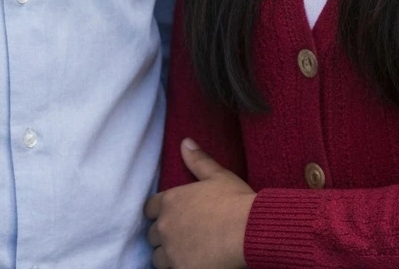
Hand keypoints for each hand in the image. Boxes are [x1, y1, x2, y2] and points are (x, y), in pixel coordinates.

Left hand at [144, 139, 254, 268]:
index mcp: (170, 200)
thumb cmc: (235, 200)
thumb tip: (185, 142)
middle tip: (182, 237)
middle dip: (164, 236)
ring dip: (168, 256)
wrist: (249, 230)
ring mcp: (171, 251)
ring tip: (185, 254)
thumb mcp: (217, 175)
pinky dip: (178, 268)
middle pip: (153, 235)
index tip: (171, 217)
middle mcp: (165, 226)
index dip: (158, 213)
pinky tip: (191, 264)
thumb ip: (198, 160)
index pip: (149, 209)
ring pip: (158, 258)